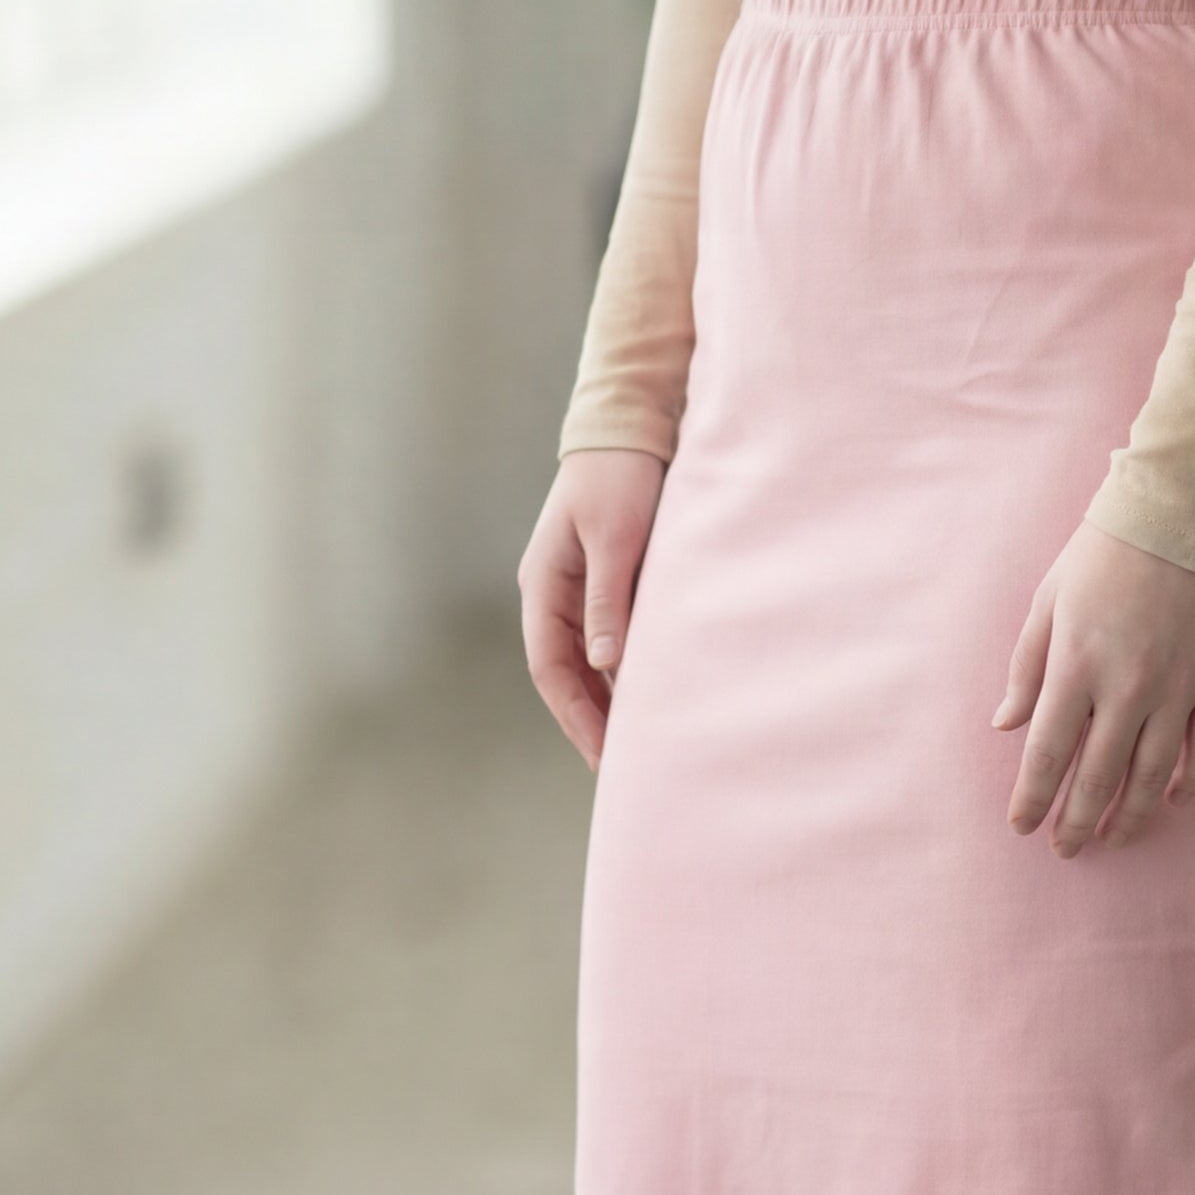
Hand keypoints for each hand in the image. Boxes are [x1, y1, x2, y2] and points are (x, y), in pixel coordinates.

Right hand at [519, 450, 667, 766]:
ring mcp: (576, 589)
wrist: (628, 427)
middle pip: (565, 673)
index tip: (603, 755)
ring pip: (587, 659)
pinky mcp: (604, 580)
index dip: (575, 715)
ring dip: (608, 698)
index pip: (549, 669)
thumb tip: (604, 663)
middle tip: (623, 767)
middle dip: (590, 719)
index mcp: (543, 587)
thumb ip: (609, 600)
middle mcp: (553, 594)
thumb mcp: (615, 539)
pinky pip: (609, 637)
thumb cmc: (621, 478)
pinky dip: (624, 669)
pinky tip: (651, 694)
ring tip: (639, 742)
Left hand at [995, 522, 1194, 857]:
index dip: (1033, 798)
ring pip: (1152, 775)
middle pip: (1098, 777)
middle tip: (1064, 848)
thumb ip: (1027, 668)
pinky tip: (1172, 798)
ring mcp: (1178, 687)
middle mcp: (1127, 686)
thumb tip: (1006, 725)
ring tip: (1113, 838)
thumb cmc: (1107, 550)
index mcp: (1077, 664)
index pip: (1048, 753)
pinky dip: (1188, 780)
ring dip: (1129, 815)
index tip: (1022, 826)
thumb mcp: (1050, 600)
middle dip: (1076, 821)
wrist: (1187, 510)